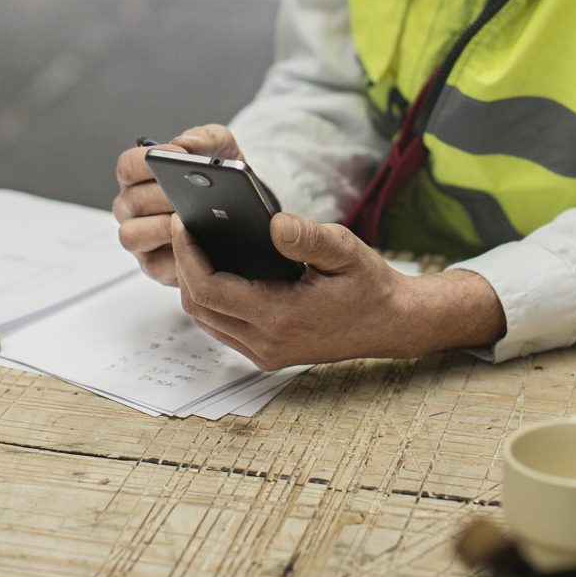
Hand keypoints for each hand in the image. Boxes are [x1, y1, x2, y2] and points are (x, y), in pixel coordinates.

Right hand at [111, 124, 241, 284]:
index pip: (127, 166)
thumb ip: (204, 137)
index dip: (146, 160)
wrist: (242, 210)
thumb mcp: (220, 148)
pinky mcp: (153, 266)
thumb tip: (185, 143)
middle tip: (187, 193)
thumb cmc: (220, 177)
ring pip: (131, 235)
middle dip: (160, 196)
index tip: (175, 156)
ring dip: (160, 227)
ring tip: (188, 220)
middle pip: (131, 200)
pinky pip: (154, 265)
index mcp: (139, 178)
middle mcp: (131, 208)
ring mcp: (140, 238)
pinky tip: (195, 246)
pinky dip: (173, 256)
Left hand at [171, 210, 506, 368]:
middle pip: (199, 307)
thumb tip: (274, 224)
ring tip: (195, 245)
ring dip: (194, 284)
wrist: (392, 323)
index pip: (210, 290)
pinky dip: (211, 299)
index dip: (188, 257)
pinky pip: (222, 326)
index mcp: (281, 318)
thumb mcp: (345, 251)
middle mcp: (266, 343)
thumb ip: (308, 237)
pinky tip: (216, 269)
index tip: (183, 226)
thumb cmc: (369, 286)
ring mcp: (264, 352)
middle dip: (184, 267)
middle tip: (184, 229)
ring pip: (206, 320)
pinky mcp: (266, 353)